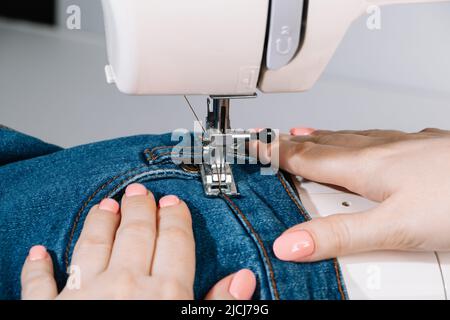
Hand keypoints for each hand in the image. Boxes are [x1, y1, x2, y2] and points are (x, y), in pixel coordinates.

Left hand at [21, 183, 255, 299]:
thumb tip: (243, 278)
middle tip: (140, 192)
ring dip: (99, 223)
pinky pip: (39, 285)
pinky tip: (39, 254)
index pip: (174, 243)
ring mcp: (82, 297)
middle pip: (135, 235)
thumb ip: (219, 308)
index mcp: (165, 295)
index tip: (173, 203)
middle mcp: (124, 286)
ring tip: (105, 206)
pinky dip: (37, 269)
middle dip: (140, 210)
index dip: (175, 219)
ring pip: (91, 245)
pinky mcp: (47, 313)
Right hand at [270, 128, 449, 261]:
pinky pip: (377, 138)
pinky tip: (366, 140)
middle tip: (271, 138)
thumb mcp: (396, 228)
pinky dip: (356, 138)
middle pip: (325, 144)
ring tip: (305, 135)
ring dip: (322, 139)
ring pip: (351, 138)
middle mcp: (382, 150)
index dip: (276, 153)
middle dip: (293, 142)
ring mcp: (406, 145)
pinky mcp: (426, 148)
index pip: (308, 158)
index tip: (254, 146)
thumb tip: (291, 243)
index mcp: (367, 166)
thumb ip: (341, 236)